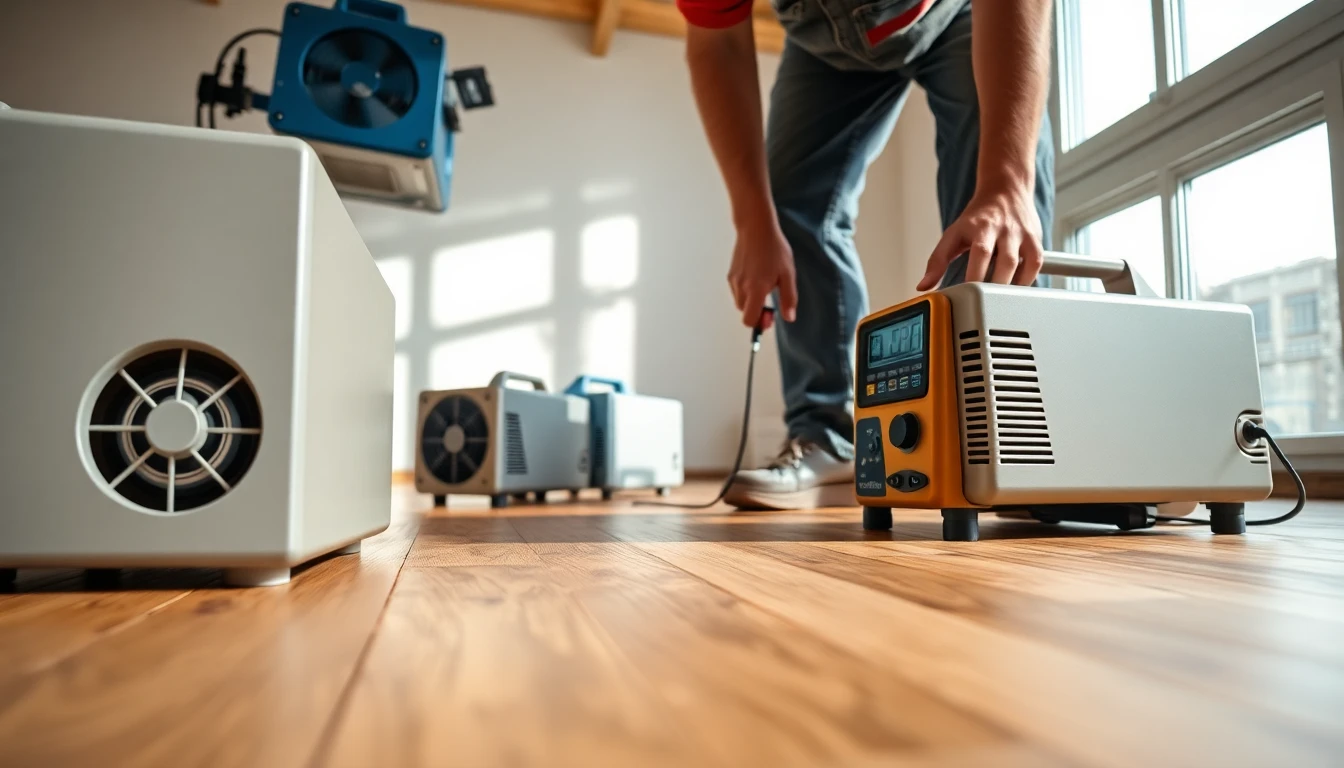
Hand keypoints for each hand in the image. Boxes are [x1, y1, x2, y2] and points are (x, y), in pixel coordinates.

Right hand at [728, 216, 798, 329]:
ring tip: (764, 284)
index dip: (759, 322)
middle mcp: (741, 287)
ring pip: (740, 302)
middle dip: (756, 311)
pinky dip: (746, 290)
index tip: (770, 316)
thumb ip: (789, 298)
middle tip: (770, 300)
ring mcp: (733, 280)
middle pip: (744, 312)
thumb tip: (789, 317)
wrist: (755, 228)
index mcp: (756, 289)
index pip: (749, 319)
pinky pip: (737, 290)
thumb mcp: (788, 274)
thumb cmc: (774, 248)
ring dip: (751, 301)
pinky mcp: (730, 274)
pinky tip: (756, 276)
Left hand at [917, 184, 1043, 290]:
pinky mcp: (1035, 239)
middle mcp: (1003, 229)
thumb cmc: (977, 217)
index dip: (975, 276)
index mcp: (980, 227)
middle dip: (996, 285)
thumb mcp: (953, 234)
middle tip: (985, 303)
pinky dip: (1027, 279)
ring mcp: (1021, 234)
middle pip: (1006, 262)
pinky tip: (1015, 288)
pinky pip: (1035, 264)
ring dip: (1012, 286)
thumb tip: (923, 286)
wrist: (1005, 190)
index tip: (966, 295)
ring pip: (1024, 264)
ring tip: (999, 301)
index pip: (980, 253)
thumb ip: (938, 260)